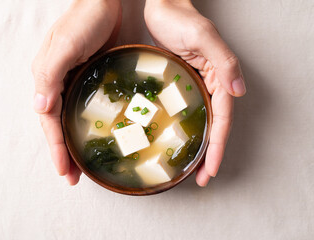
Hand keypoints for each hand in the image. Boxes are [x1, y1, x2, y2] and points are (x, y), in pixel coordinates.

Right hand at [32, 0, 121, 184]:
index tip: (64, 171)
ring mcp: (75, 82)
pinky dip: (87, 126)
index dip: (55, 147)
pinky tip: (96, 136)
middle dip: (64, 152)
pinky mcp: (91, 78)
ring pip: (71, 120)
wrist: (105, 2)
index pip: (49, 121)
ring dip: (75, 143)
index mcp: (47, 79)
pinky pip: (86, 108)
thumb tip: (39, 109)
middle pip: (58, 125)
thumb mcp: (64, 47)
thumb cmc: (84, 21)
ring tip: (83, 166)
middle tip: (74, 177)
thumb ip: (50, 76)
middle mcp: (58, 83)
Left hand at [145, 0, 245, 186]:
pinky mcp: (180, 83)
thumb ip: (223, 61)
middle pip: (214, 125)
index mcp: (220, 75)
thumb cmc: (179, 18)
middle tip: (201, 179)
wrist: (160, 6)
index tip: (211, 169)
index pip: (222, 118)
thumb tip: (239, 92)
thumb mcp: (202, 36)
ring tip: (190, 169)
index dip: (218, 146)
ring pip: (201, 121)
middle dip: (210, 154)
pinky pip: (186, 110)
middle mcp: (210, 83)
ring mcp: (195, 84)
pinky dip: (185, 129)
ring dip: (198, 146)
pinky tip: (177, 141)